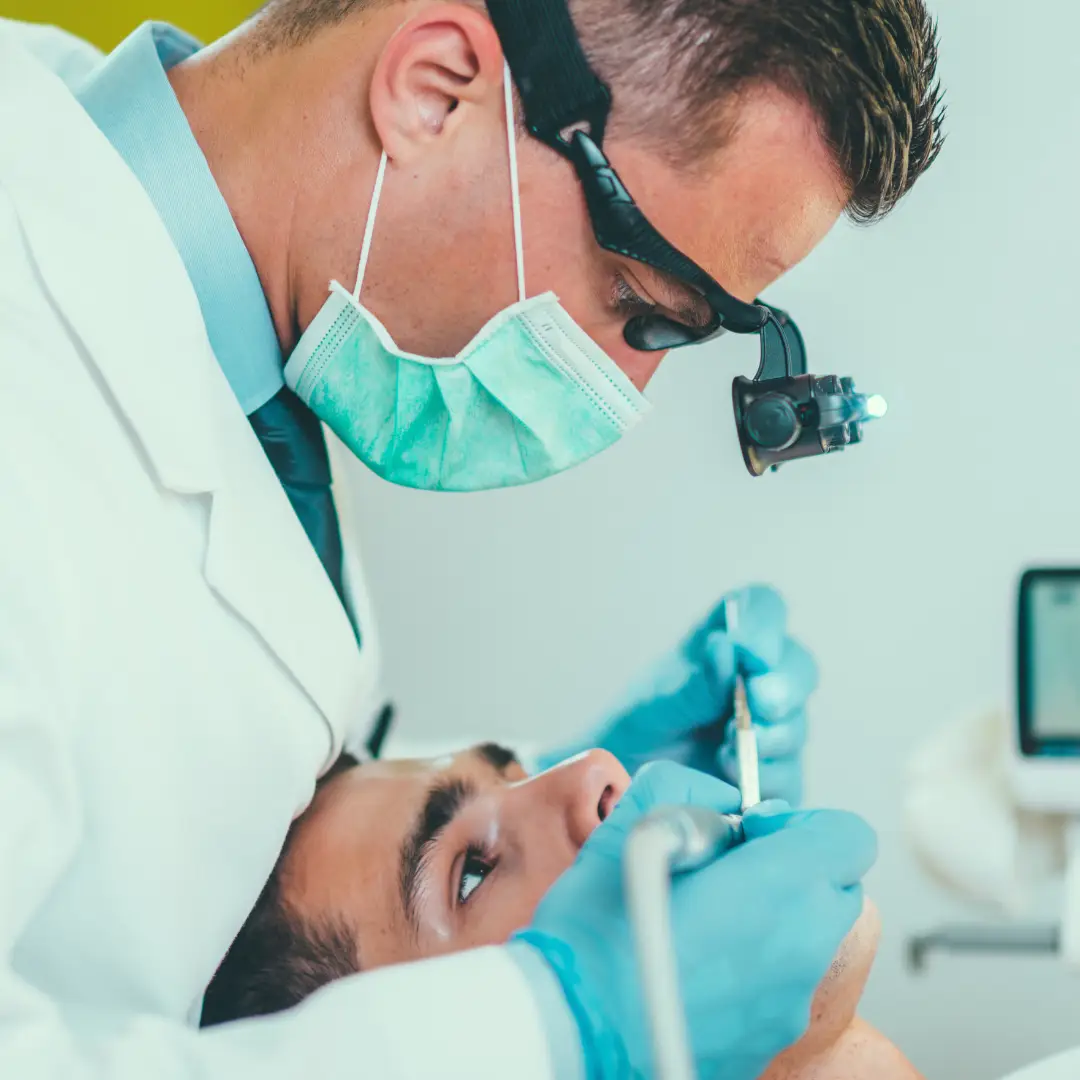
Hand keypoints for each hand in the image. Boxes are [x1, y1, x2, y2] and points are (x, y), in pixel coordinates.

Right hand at [514, 762, 874, 1079]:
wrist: (571, 1028)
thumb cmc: (597, 929)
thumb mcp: (635, 822)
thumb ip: (689, 789)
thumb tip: (719, 803)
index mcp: (780, 886)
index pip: (849, 837)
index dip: (801, 822)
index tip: (748, 830)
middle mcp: (800, 948)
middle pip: (836, 890)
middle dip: (793, 868)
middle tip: (725, 869)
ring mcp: (787, 1005)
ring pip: (807, 941)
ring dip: (771, 918)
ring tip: (699, 919)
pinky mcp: (764, 1044)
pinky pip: (778, 989)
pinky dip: (749, 968)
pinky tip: (689, 965)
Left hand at [539, 585, 817, 804]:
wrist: (620, 786)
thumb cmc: (637, 727)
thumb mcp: (655, 702)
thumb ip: (694, 682)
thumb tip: (729, 647)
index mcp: (723, 642)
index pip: (761, 607)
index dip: (765, 622)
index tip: (751, 650)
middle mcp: (754, 680)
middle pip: (797, 665)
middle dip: (784, 685)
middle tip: (760, 703)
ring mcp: (768, 727)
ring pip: (797, 723)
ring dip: (771, 737)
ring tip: (725, 751)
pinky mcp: (773, 774)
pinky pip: (790, 774)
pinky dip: (767, 777)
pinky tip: (732, 781)